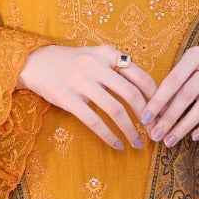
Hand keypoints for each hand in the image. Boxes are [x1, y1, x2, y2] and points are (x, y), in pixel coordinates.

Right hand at [18, 44, 156, 150]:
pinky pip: (94, 121)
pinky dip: (109, 135)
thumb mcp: (96, 56)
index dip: (156, 98)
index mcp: (108, 53)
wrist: (35, 62)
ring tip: (138, 143)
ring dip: (130, 130)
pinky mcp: (68, 99)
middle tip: (154, 131)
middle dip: (147, 116)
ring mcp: (81, 82)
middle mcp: (96, 65)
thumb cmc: (71, 62)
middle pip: (131, 94)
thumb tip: (148, 92)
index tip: (162, 113)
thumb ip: (118, 68)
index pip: (141, 77)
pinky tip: (117, 144)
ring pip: (115, 110)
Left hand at [140, 46, 198, 146]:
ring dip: (184, 126)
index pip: (173, 80)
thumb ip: (175, 85)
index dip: (158, 101)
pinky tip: (193, 136)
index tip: (144, 118)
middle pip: (187, 95)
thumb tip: (154, 113)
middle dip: (169, 118)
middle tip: (156, 135)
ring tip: (170, 140)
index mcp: (195, 54)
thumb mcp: (190, 67)